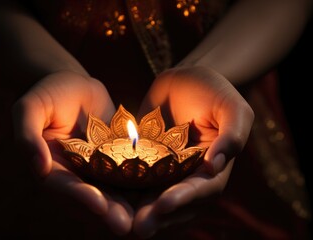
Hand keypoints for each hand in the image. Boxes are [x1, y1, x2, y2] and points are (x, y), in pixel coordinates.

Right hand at [12, 71, 132, 234]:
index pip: (64, 187)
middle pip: (90, 197)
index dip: (79, 197)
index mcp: (52, 167)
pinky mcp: (116, 160)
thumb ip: (27, 136)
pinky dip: (141, 186)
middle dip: (108, 211)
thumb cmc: (49, 92)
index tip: (99, 205)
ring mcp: (97, 169)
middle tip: (125, 225)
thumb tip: (40, 168)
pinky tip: (158, 194)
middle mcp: (75, 174)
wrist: (76, 84)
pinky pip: (128, 174)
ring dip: (127, 206)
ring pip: (112, 191)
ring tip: (144, 218)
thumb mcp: (30, 108)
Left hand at [133, 66, 253, 236]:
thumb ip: (233, 135)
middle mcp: (189, 175)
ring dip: (139, 211)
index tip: (164, 204)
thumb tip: (215, 165)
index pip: (201, 190)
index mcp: (212, 168)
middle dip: (158, 215)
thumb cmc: (214, 91)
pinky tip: (107, 198)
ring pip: (153, 196)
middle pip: (176, 202)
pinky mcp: (147, 161)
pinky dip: (124, 191)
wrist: (186, 79)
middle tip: (139, 228)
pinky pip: (135, 178)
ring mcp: (167, 170)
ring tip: (121, 222)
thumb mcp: (232, 108)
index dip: (184, 199)